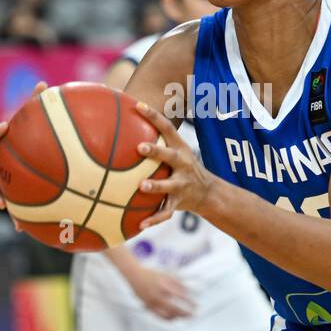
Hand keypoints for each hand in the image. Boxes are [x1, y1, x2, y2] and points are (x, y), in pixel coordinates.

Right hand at [0, 81, 47, 217]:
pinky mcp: (9, 195)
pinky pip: (11, 206)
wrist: (38, 164)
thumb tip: (43, 82)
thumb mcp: (38, 125)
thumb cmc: (36, 141)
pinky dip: (15, 217)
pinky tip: (22, 228)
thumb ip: (39, 106)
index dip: (0, 130)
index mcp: (7, 142)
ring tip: (3, 204)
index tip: (6, 128)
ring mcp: (2, 178)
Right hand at [127, 265, 195, 319]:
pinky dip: (168, 318)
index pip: (180, 296)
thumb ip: (177, 282)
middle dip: (185, 313)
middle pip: (175, 308)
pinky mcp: (148, 307)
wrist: (134, 276)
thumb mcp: (166, 275)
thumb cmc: (152, 274)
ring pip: (167, 314)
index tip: (196, 305)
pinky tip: (175, 318)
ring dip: (177, 317)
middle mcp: (158, 296)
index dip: (189, 302)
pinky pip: (159, 316)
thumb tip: (189, 291)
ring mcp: (152, 303)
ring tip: (185, 317)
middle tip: (193, 315)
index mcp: (163, 286)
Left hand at [133, 102, 215, 229]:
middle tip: (140, 147)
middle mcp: (183, 165)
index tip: (137, 105)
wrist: (208, 193)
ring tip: (141, 186)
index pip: (167, 128)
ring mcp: (182, 184)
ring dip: (156, 186)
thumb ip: (155, 141)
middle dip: (156, 151)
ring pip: (168, 186)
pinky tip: (139, 225)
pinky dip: (153, 219)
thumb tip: (122, 127)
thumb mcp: (176, 151)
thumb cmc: (182, 167)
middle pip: (170, 156)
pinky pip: (165, 212)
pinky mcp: (179, 202)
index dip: (153, 116)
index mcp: (179, 149)